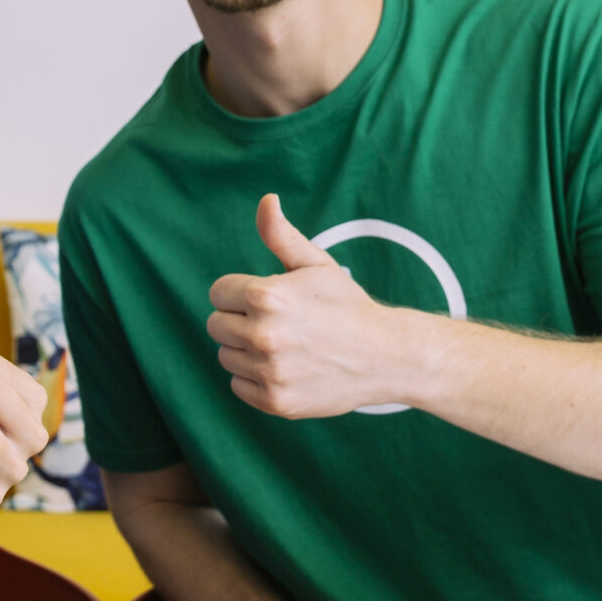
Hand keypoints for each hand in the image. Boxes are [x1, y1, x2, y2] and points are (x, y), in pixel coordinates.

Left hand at [205, 195, 425, 417]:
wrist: (385, 355)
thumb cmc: (347, 306)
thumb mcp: (315, 264)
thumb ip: (281, 235)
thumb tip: (266, 200)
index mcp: (267, 295)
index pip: (218, 292)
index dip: (240, 293)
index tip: (266, 299)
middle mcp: (263, 334)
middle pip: (216, 325)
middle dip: (239, 320)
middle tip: (276, 322)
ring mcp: (269, 371)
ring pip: (226, 356)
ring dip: (246, 350)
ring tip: (283, 344)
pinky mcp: (275, 400)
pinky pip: (238, 385)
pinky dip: (255, 378)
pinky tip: (285, 366)